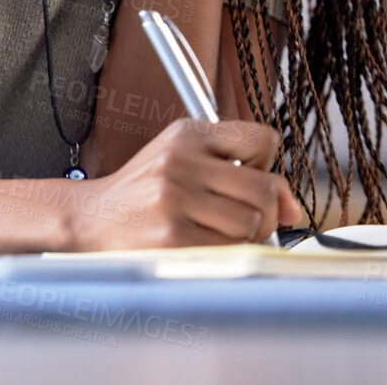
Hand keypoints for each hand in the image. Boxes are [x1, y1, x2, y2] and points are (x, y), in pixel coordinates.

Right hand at [67, 119, 304, 250]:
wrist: (92, 218)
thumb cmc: (146, 191)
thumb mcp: (187, 161)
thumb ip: (244, 174)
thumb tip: (294, 209)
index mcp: (187, 134)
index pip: (262, 139)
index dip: (266, 165)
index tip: (248, 177)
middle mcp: (180, 161)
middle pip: (264, 189)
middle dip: (264, 209)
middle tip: (241, 215)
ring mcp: (174, 199)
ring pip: (252, 223)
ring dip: (245, 235)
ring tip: (217, 230)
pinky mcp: (172, 237)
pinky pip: (230, 249)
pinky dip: (227, 252)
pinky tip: (203, 242)